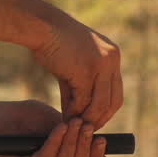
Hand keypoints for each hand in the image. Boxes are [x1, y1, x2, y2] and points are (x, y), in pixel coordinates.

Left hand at [0, 116, 108, 156]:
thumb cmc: (28, 118)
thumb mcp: (59, 125)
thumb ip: (79, 140)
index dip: (96, 156)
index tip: (102, 139)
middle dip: (84, 144)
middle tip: (87, 125)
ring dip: (72, 141)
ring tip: (76, 123)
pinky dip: (55, 142)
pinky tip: (60, 128)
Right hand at [31, 14, 122, 128]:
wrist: (41, 26)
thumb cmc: (52, 42)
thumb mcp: (73, 64)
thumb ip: (80, 85)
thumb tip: (77, 111)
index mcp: (112, 56)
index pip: (116, 92)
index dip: (106, 110)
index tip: (93, 121)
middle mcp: (112, 60)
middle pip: (114, 101)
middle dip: (100, 118)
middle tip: (86, 130)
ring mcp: (101, 66)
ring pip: (100, 104)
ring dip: (86, 118)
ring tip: (73, 126)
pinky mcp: (86, 72)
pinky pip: (83, 100)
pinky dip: (74, 112)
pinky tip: (65, 117)